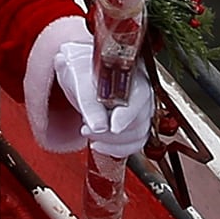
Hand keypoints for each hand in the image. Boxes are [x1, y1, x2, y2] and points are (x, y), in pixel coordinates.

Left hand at [24, 19, 158, 161]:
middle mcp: (140, 91)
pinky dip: (118, 149)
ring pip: (139, 135)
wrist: (79, 70)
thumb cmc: (80, 68)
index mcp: (131, 74)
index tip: (112, 128)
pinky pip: (136, 143)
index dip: (126, 116)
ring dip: (113, 143)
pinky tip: (100, 145)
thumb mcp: (79, 79)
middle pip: (139, 120)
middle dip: (111, 133)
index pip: (139, 97)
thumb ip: (89, 103)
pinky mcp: (135, 123)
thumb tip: (99, 126)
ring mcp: (140, 108)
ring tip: (91, 135)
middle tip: (87, 130)